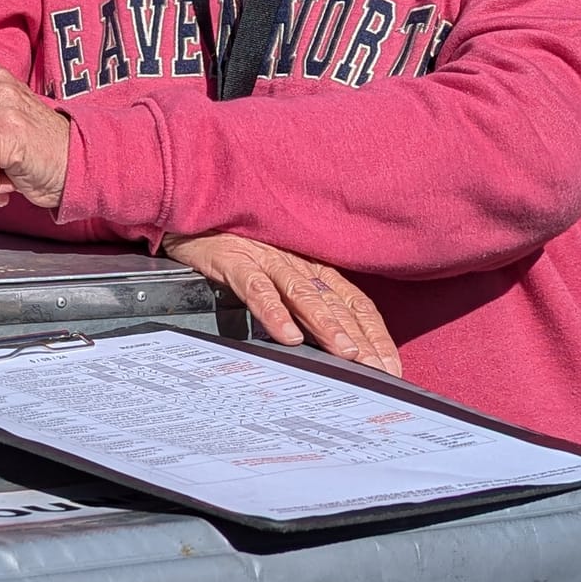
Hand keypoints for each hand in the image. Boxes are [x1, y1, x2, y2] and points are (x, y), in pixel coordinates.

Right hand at [164, 233, 401, 375]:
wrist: (190, 211)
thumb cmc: (233, 243)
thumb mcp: (274, 270)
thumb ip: (299, 299)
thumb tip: (326, 342)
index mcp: (312, 264)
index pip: (354, 302)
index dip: (375, 334)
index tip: (390, 366)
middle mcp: (297, 260)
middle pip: (338, 303)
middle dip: (362, 339)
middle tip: (380, 370)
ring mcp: (266, 258)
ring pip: (304, 294)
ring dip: (327, 325)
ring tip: (346, 354)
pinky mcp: (233, 259)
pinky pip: (257, 288)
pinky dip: (273, 312)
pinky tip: (287, 336)